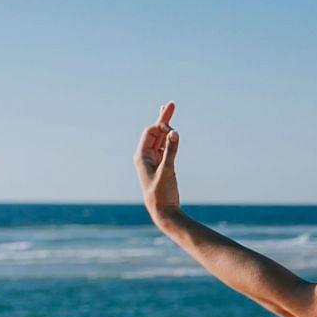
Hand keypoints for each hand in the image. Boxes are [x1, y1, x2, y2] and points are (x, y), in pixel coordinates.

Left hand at [135, 101, 180, 219]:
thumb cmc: (162, 194)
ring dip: (166, 127)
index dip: (162, 127)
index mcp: (142, 156)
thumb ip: (171, 151)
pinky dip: (168, 138)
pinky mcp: (161, 166)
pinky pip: (164, 147)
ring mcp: (154, 160)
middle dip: (163, 119)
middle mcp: (146, 156)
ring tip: (169, 110)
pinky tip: (171, 132)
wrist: (164, 213)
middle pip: (154, 132)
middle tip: (171, 103)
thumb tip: (174, 132)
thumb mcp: (168, 171)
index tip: (174, 131)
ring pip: (160, 139)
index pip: (150, 132)